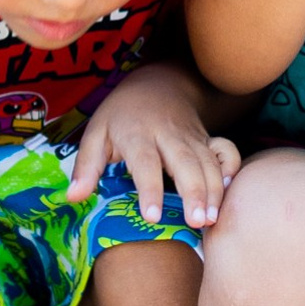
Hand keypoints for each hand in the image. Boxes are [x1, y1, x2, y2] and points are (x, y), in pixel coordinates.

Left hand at [70, 65, 240, 229]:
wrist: (157, 83)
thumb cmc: (121, 115)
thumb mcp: (96, 133)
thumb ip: (86, 166)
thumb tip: (73, 198)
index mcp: (137, 133)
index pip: (145, 162)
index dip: (150, 189)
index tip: (152, 216)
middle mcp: (168, 134)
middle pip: (185, 161)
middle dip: (194, 192)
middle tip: (197, 222)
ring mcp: (192, 136)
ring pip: (208, 161)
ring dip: (214, 189)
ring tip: (211, 219)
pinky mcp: (208, 139)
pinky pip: (226, 151)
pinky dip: (231, 169)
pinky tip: (228, 192)